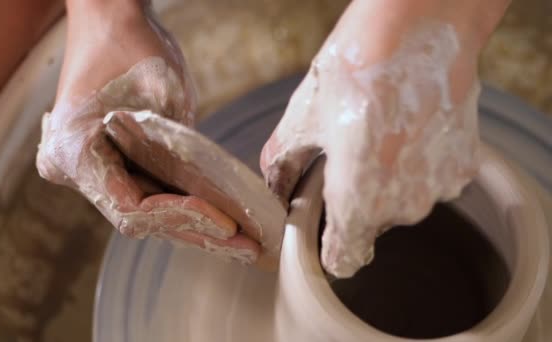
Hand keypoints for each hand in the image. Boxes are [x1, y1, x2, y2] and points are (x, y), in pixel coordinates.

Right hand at [36, 0, 258, 263]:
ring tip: (240, 242)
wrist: (108, 20)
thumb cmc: (131, 45)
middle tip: (245, 247)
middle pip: (140, 219)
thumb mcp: (163, 96)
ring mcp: (90, 170)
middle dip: (196, 231)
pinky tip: (219, 219)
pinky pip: (148, 195)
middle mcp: (73, 169)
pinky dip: (183, 207)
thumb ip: (179, 151)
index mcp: (74, 152)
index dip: (181, 218)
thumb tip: (217, 201)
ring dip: (194, 227)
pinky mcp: (110, 166)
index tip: (224, 221)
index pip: (130, 208)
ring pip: (146, 213)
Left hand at [261, 0, 507, 276]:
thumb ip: (282, 164)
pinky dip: (419, 162)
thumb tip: (275, 187)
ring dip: (391, 178)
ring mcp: (439, 187)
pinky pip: (431, 178)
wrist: (418, 25)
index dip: (331, 248)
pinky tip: (408, 126)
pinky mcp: (464, 165)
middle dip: (358, 198)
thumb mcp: (303, 117)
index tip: (326, 230)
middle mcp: (403, 206)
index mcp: (357, 201)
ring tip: (380, 132)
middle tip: (351, 152)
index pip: (345, 261)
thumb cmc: (355, 68)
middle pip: (372, 223)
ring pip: (404, 200)